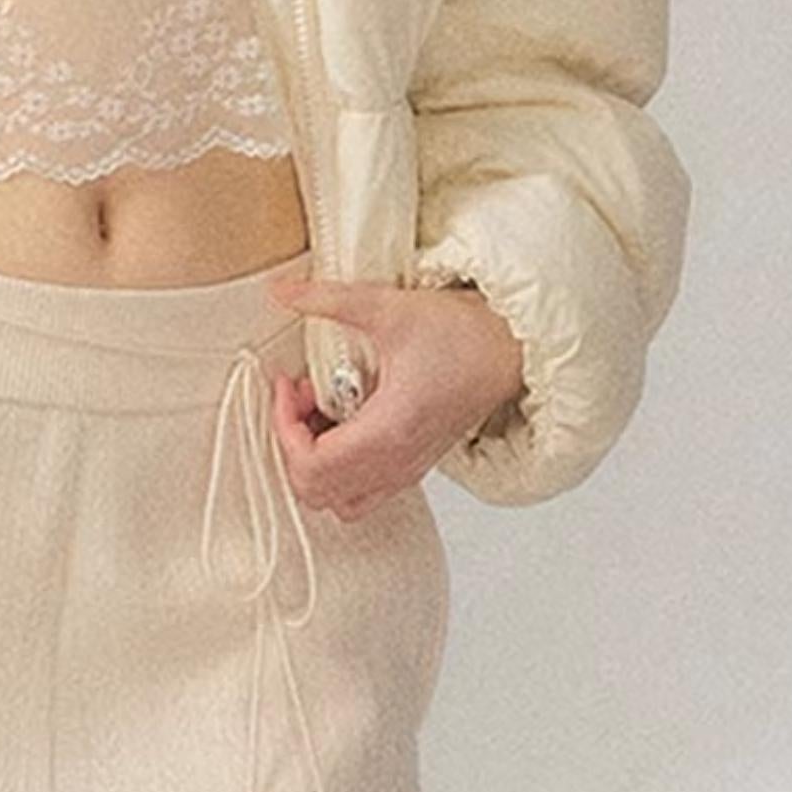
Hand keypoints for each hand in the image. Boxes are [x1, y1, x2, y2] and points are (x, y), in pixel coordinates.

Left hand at [262, 272, 526, 521]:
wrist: (509, 349)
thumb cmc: (463, 334)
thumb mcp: (388, 308)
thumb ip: (328, 299)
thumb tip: (282, 291)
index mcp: (388, 432)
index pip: (311, 465)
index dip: (283, 427)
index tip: (286, 387)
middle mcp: (396, 462)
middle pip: (316, 491)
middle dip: (293, 443)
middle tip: (300, 396)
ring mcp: (406, 470)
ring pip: (338, 500)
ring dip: (313, 460)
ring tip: (319, 410)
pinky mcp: (414, 465)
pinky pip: (363, 492)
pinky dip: (338, 468)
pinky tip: (344, 419)